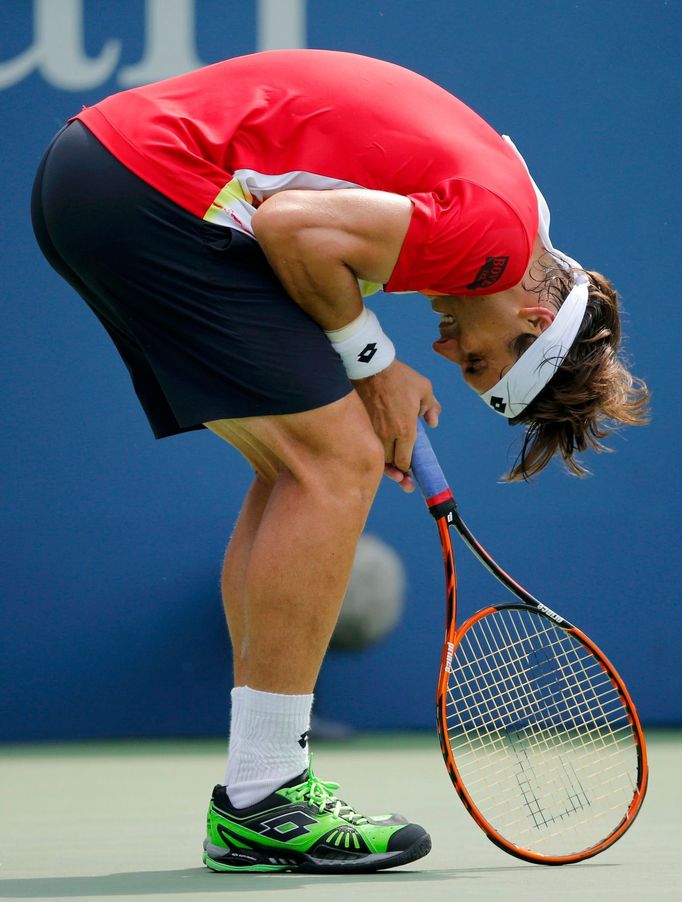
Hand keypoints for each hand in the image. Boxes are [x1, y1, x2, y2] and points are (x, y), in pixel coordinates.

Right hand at [352, 359, 440, 492]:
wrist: (370, 365)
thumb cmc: (399, 376)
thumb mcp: (423, 387)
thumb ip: (431, 407)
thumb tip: (433, 422)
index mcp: (405, 429)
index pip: (405, 461)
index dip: (407, 469)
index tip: (409, 472)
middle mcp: (388, 435)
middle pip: (390, 463)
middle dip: (396, 471)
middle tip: (402, 477)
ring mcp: (372, 431)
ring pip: (377, 456)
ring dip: (383, 462)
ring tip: (389, 468)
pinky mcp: (359, 425)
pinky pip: (365, 445)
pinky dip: (371, 451)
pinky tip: (373, 451)